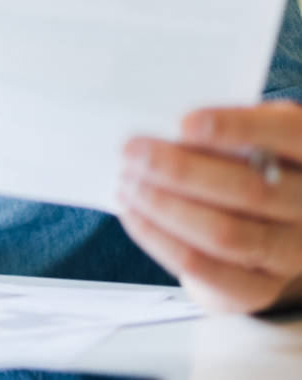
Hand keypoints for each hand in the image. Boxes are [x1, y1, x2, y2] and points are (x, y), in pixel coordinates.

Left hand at [117, 100, 301, 312]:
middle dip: (181, 170)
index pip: (289, 134)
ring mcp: (291, 254)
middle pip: (251, 190)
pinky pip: (205, 268)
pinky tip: (133, 213)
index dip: (239, 129)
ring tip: (128, 181)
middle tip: (133, 152)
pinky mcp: (259, 289)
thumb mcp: (245, 136)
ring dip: (164, 206)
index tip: (185, 123)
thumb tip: (162, 126)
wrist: (259, 228)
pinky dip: (160, 238)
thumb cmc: (243, 166)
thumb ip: (221, 129)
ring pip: (225, 233)